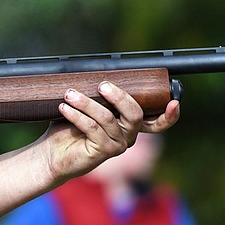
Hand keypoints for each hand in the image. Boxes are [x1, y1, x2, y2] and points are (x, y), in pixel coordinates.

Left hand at [42, 82, 179, 181]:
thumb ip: (97, 95)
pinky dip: (77, 115)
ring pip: (108, 118)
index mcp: (129, 124)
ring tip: (70, 94)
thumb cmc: (68, 128)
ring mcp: (117, 146)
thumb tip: (94, 71)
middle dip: (119, 96)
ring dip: (87, 103)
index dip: (170, 115)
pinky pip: (92, 128)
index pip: (157, 122)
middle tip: (102, 85)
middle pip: (134, 114)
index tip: (173, 102)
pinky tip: (65, 108)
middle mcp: (128, 136)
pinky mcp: (103, 152)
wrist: (51, 154)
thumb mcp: (86, 107)